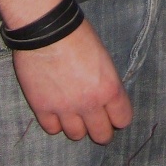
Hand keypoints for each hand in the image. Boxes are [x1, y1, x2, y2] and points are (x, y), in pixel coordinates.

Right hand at [12, 21, 133, 142]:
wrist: (47, 30)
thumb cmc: (78, 35)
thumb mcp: (103, 58)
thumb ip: (106, 83)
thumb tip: (105, 98)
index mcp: (109, 89)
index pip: (122, 119)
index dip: (118, 117)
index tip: (113, 114)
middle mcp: (89, 103)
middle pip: (101, 135)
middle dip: (101, 130)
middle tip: (95, 121)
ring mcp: (65, 108)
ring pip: (76, 135)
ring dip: (77, 126)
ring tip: (73, 114)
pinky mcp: (42, 108)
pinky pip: (52, 129)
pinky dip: (54, 123)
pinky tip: (55, 111)